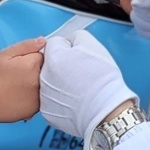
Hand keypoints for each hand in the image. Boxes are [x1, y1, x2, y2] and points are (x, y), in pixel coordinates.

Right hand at [0, 38, 43, 123]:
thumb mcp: (5, 54)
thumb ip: (26, 45)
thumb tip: (42, 41)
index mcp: (32, 65)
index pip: (43, 56)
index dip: (32, 58)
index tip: (22, 63)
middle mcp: (39, 81)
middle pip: (46, 71)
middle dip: (36, 70)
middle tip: (19, 75)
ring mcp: (39, 96)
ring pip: (45, 85)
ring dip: (36, 83)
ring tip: (19, 86)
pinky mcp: (36, 108)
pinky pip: (40, 98)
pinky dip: (33, 96)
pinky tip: (20, 95)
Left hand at [40, 32, 136, 149]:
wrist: (106, 110)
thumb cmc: (102, 79)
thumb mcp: (93, 45)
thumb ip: (76, 37)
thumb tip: (69, 42)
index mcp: (52, 57)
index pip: (54, 45)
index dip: (69, 49)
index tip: (78, 57)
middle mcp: (43, 76)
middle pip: (50, 65)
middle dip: (62, 66)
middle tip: (80, 73)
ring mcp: (43, 96)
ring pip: (50, 84)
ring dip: (60, 84)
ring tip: (79, 89)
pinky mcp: (47, 112)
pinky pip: (53, 101)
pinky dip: (62, 101)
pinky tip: (75, 101)